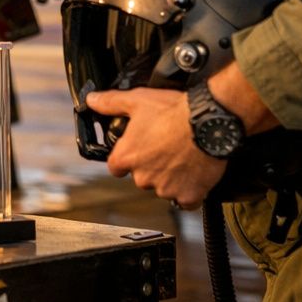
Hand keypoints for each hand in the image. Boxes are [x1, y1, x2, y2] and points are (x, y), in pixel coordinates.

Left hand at [84, 87, 226, 208]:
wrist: (209, 123)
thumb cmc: (173, 112)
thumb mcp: (137, 100)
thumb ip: (111, 102)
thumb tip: (93, 101)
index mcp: (127, 157)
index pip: (115, 167)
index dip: (125, 159)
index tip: (136, 150)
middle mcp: (143, 177)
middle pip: (141, 177)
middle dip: (150, 166)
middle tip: (164, 148)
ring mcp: (166, 189)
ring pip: (163, 188)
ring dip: (170, 178)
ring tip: (181, 157)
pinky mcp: (188, 196)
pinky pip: (186, 200)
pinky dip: (189, 191)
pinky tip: (194, 174)